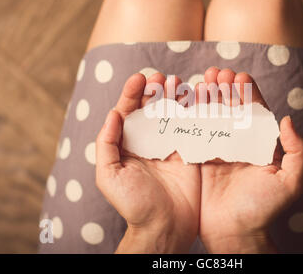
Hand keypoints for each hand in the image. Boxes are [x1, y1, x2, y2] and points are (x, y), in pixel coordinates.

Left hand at [96, 73, 199, 252]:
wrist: (164, 226)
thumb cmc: (133, 204)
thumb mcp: (109, 175)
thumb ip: (106, 144)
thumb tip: (113, 113)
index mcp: (127, 144)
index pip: (128, 112)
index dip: (132, 93)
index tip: (139, 78)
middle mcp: (148, 141)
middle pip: (151, 107)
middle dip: (155, 89)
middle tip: (161, 77)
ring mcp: (170, 144)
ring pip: (172, 112)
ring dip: (174, 95)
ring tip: (177, 82)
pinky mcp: (190, 150)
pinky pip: (191, 126)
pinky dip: (194, 110)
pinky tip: (196, 98)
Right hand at [199, 67, 302, 252]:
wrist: (234, 234)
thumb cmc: (264, 210)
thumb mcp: (290, 183)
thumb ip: (296, 152)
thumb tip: (288, 120)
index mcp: (260, 144)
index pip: (255, 111)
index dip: (248, 92)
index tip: (239, 77)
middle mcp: (239, 143)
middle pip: (231, 108)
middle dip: (225, 88)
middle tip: (217, 73)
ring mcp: (218, 149)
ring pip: (212, 115)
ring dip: (208, 96)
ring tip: (202, 80)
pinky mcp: (199, 158)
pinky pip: (195, 132)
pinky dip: (191, 115)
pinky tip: (187, 100)